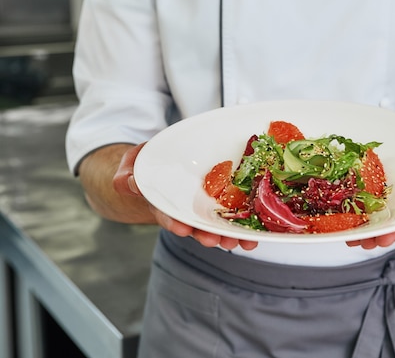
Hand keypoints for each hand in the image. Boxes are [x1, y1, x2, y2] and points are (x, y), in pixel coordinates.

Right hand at [112, 143, 257, 250]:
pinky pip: (234, 214)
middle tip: (216, 241)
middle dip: (206, 235)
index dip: (174, 222)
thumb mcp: (133, 165)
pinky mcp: (222, 200)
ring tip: (243, 242)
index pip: (166, 214)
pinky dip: (245, 225)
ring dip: (229, 235)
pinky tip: (256, 234)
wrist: (165, 163)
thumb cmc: (148, 164)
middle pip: (196, 225)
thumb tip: (128, 183)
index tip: (182, 228)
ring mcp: (204, 207)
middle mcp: (185, 209)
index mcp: (163, 202)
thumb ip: (127, 176)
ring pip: (217, 224)